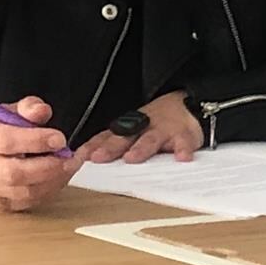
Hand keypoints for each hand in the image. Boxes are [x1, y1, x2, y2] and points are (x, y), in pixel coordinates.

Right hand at [0, 97, 82, 212]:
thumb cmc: (0, 130)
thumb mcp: (13, 110)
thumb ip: (28, 107)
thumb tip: (41, 111)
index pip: (7, 141)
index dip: (36, 141)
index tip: (59, 139)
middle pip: (15, 174)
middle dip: (49, 166)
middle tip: (70, 156)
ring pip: (26, 192)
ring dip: (55, 179)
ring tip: (71, 163)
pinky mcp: (6, 204)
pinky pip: (32, 202)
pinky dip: (52, 189)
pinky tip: (61, 175)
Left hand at [78, 91, 203, 164]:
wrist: (190, 103)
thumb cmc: (158, 123)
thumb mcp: (134, 130)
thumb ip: (115, 144)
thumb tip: (87, 161)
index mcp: (128, 128)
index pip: (105, 138)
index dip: (90, 148)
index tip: (76, 160)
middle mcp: (142, 127)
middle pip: (124, 137)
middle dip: (110, 148)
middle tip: (97, 158)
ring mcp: (163, 129)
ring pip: (150, 139)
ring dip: (141, 148)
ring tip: (132, 158)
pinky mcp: (184, 134)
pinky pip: (184, 142)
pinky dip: (183, 149)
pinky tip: (182, 158)